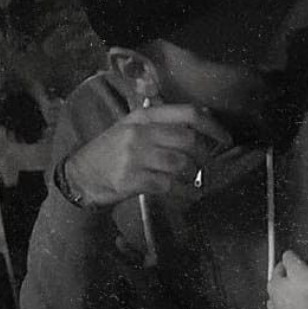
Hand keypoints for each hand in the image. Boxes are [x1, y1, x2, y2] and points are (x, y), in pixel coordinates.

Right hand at [65, 104, 232, 205]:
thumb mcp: (133, 126)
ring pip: (181, 163)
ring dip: (195, 174)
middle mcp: (139, 133)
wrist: (81, 177)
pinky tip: (191, 194)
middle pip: (189, 140)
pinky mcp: (131, 180)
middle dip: (205, 155)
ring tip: (196, 179)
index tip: (226, 139)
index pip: (188, 114)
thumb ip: (163, 121)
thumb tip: (204, 115)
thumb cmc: (113, 151)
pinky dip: (186, 192)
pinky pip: (170, 186)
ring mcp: (134, 157)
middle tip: (208, 164)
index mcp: (143, 117)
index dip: (213, 126)